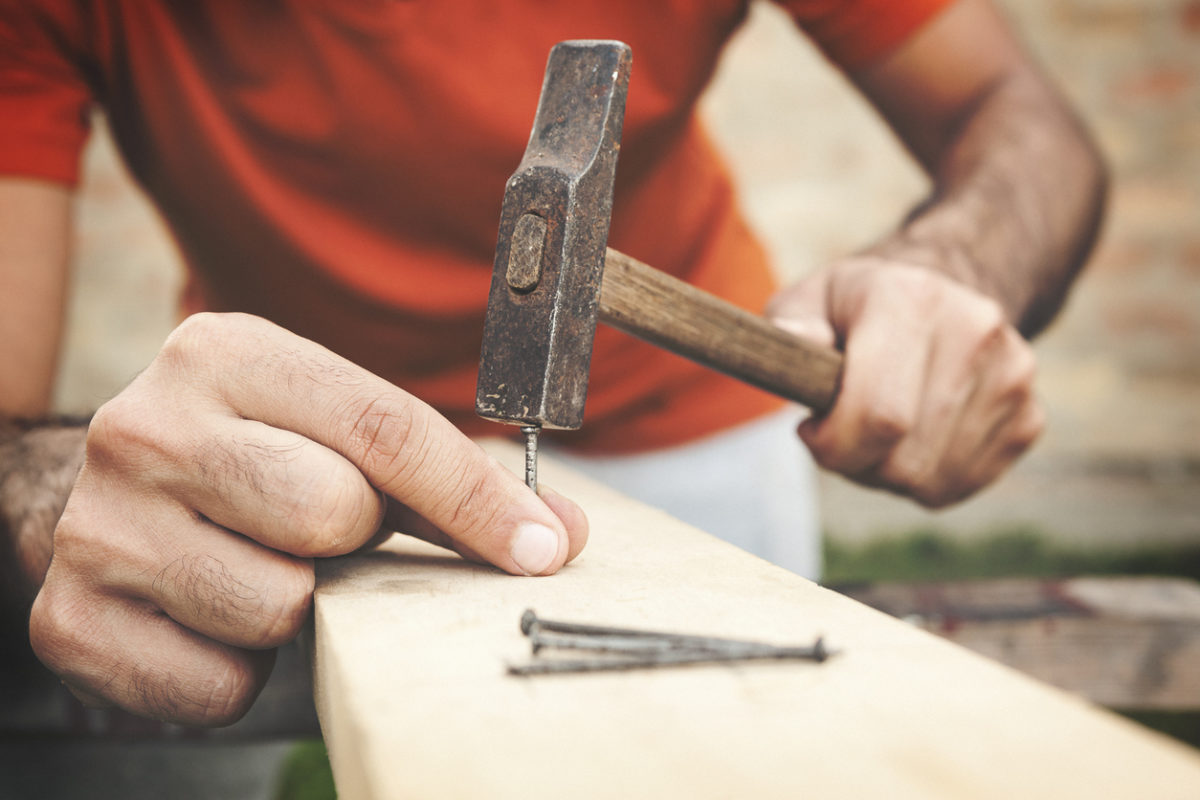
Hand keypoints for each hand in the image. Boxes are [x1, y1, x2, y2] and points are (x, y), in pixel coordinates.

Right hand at [29, 313, 586, 724]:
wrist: (107, 495)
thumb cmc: (252, 456)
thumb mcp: (334, 430)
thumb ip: (444, 477)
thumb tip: (557, 536)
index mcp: (224, 353)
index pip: (382, 426)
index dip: (476, 499)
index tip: (542, 547)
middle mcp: (146, 427)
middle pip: (330, 511)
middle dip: (357, 539)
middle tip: (328, 532)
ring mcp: (98, 524)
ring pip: (277, 604)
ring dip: (299, 607)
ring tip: (266, 568)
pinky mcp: (72, 617)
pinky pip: (218, 684)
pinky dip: (244, 670)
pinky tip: (219, 621)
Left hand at [767, 255, 1043, 507]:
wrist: (940, 297)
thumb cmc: (856, 309)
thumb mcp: (811, 297)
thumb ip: (792, 320)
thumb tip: (796, 341)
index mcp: (913, 298)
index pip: (879, 414)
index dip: (833, 444)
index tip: (810, 428)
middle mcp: (975, 331)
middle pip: (903, 459)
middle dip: (854, 462)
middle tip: (838, 432)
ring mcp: (1012, 376)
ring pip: (930, 481)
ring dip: (886, 474)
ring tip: (876, 431)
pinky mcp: (1029, 417)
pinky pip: (959, 486)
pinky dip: (923, 481)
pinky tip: (911, 438)